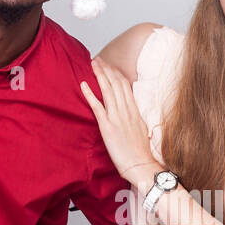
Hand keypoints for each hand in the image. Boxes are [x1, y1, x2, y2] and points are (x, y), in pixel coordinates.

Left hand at [79, 58, 158, 181]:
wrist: (141, 165)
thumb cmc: (141, 152)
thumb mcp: (141, 130)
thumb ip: (134, 119)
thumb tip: (130, 113)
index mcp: (134, 111)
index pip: (125, 86)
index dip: (116, 74)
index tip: (110, 66)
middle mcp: (126, 111)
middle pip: (116, 84)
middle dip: (107, 69)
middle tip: (98, 59)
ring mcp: (117, 118)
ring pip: (108, 90)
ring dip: (99, 75)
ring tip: (92, 64)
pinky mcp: (108, 127)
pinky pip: (98, 107)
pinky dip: (90, 94)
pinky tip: (84, 84)